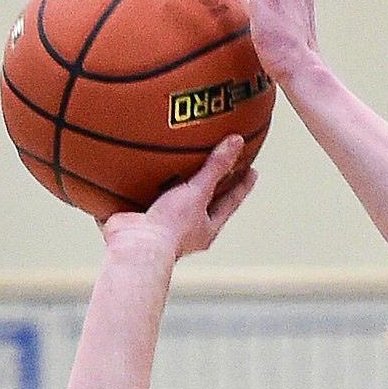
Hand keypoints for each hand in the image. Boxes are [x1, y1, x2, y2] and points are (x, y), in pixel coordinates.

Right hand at [101, 134, 255, 259]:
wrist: (135, 246)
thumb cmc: (171, 227)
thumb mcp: (198, 192)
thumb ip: (216, 167)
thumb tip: (237, 142)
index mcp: (206, 227)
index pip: (231, 201)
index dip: (242, 184)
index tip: (251, 170)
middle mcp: (187, 229)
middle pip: (207, 200)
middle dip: (215, 183)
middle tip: (224, 164)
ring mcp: (164, 225)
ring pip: (176, 199)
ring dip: (179, 183)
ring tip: (182, 164)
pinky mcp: (142, 219)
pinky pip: (147, 196)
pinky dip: (146, 184)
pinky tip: (141, 171)